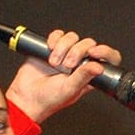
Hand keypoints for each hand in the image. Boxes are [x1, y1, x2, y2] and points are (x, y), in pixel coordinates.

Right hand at [5, 29, 121, 122]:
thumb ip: (84, 77)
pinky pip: (58, 35)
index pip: (107, 59)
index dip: (105, 52)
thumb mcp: (70, 89)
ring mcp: (66, 54)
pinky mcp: (52, 47)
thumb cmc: (49, 99)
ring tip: (54, 63)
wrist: (26, 96)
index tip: (93, 53)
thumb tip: (99, 67)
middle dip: (77, 52)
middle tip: (67, 66)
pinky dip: (54, 39)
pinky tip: (49, 50)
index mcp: (89, 74)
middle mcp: (80, 63)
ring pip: (73, 38)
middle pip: (88, 44)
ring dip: (63, 48)